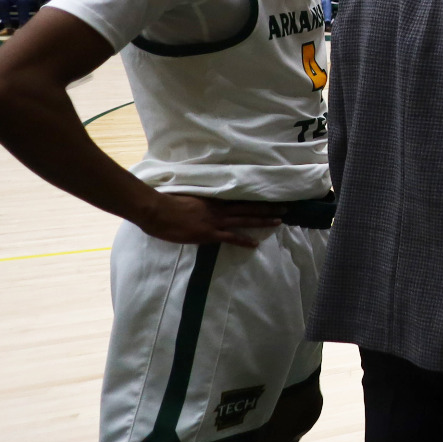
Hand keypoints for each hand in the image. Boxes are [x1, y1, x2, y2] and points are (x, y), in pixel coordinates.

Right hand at [135, 193, 282, 247]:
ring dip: (263, 220)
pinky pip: (230, 237)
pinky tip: (255, 244)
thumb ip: (200, 201)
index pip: (239, 198)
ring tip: (279, 221)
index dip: (255, 199)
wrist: (157, 210)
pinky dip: (244, 240)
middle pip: (248, 207)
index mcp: (213, 199)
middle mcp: (218, 209)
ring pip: (244, 219)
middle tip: (285, 208)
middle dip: (267, 208)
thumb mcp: (188, 198)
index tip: (270, 197)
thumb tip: (205, 202)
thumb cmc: (167, 203)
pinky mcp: (208, 233)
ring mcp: (215, 221)